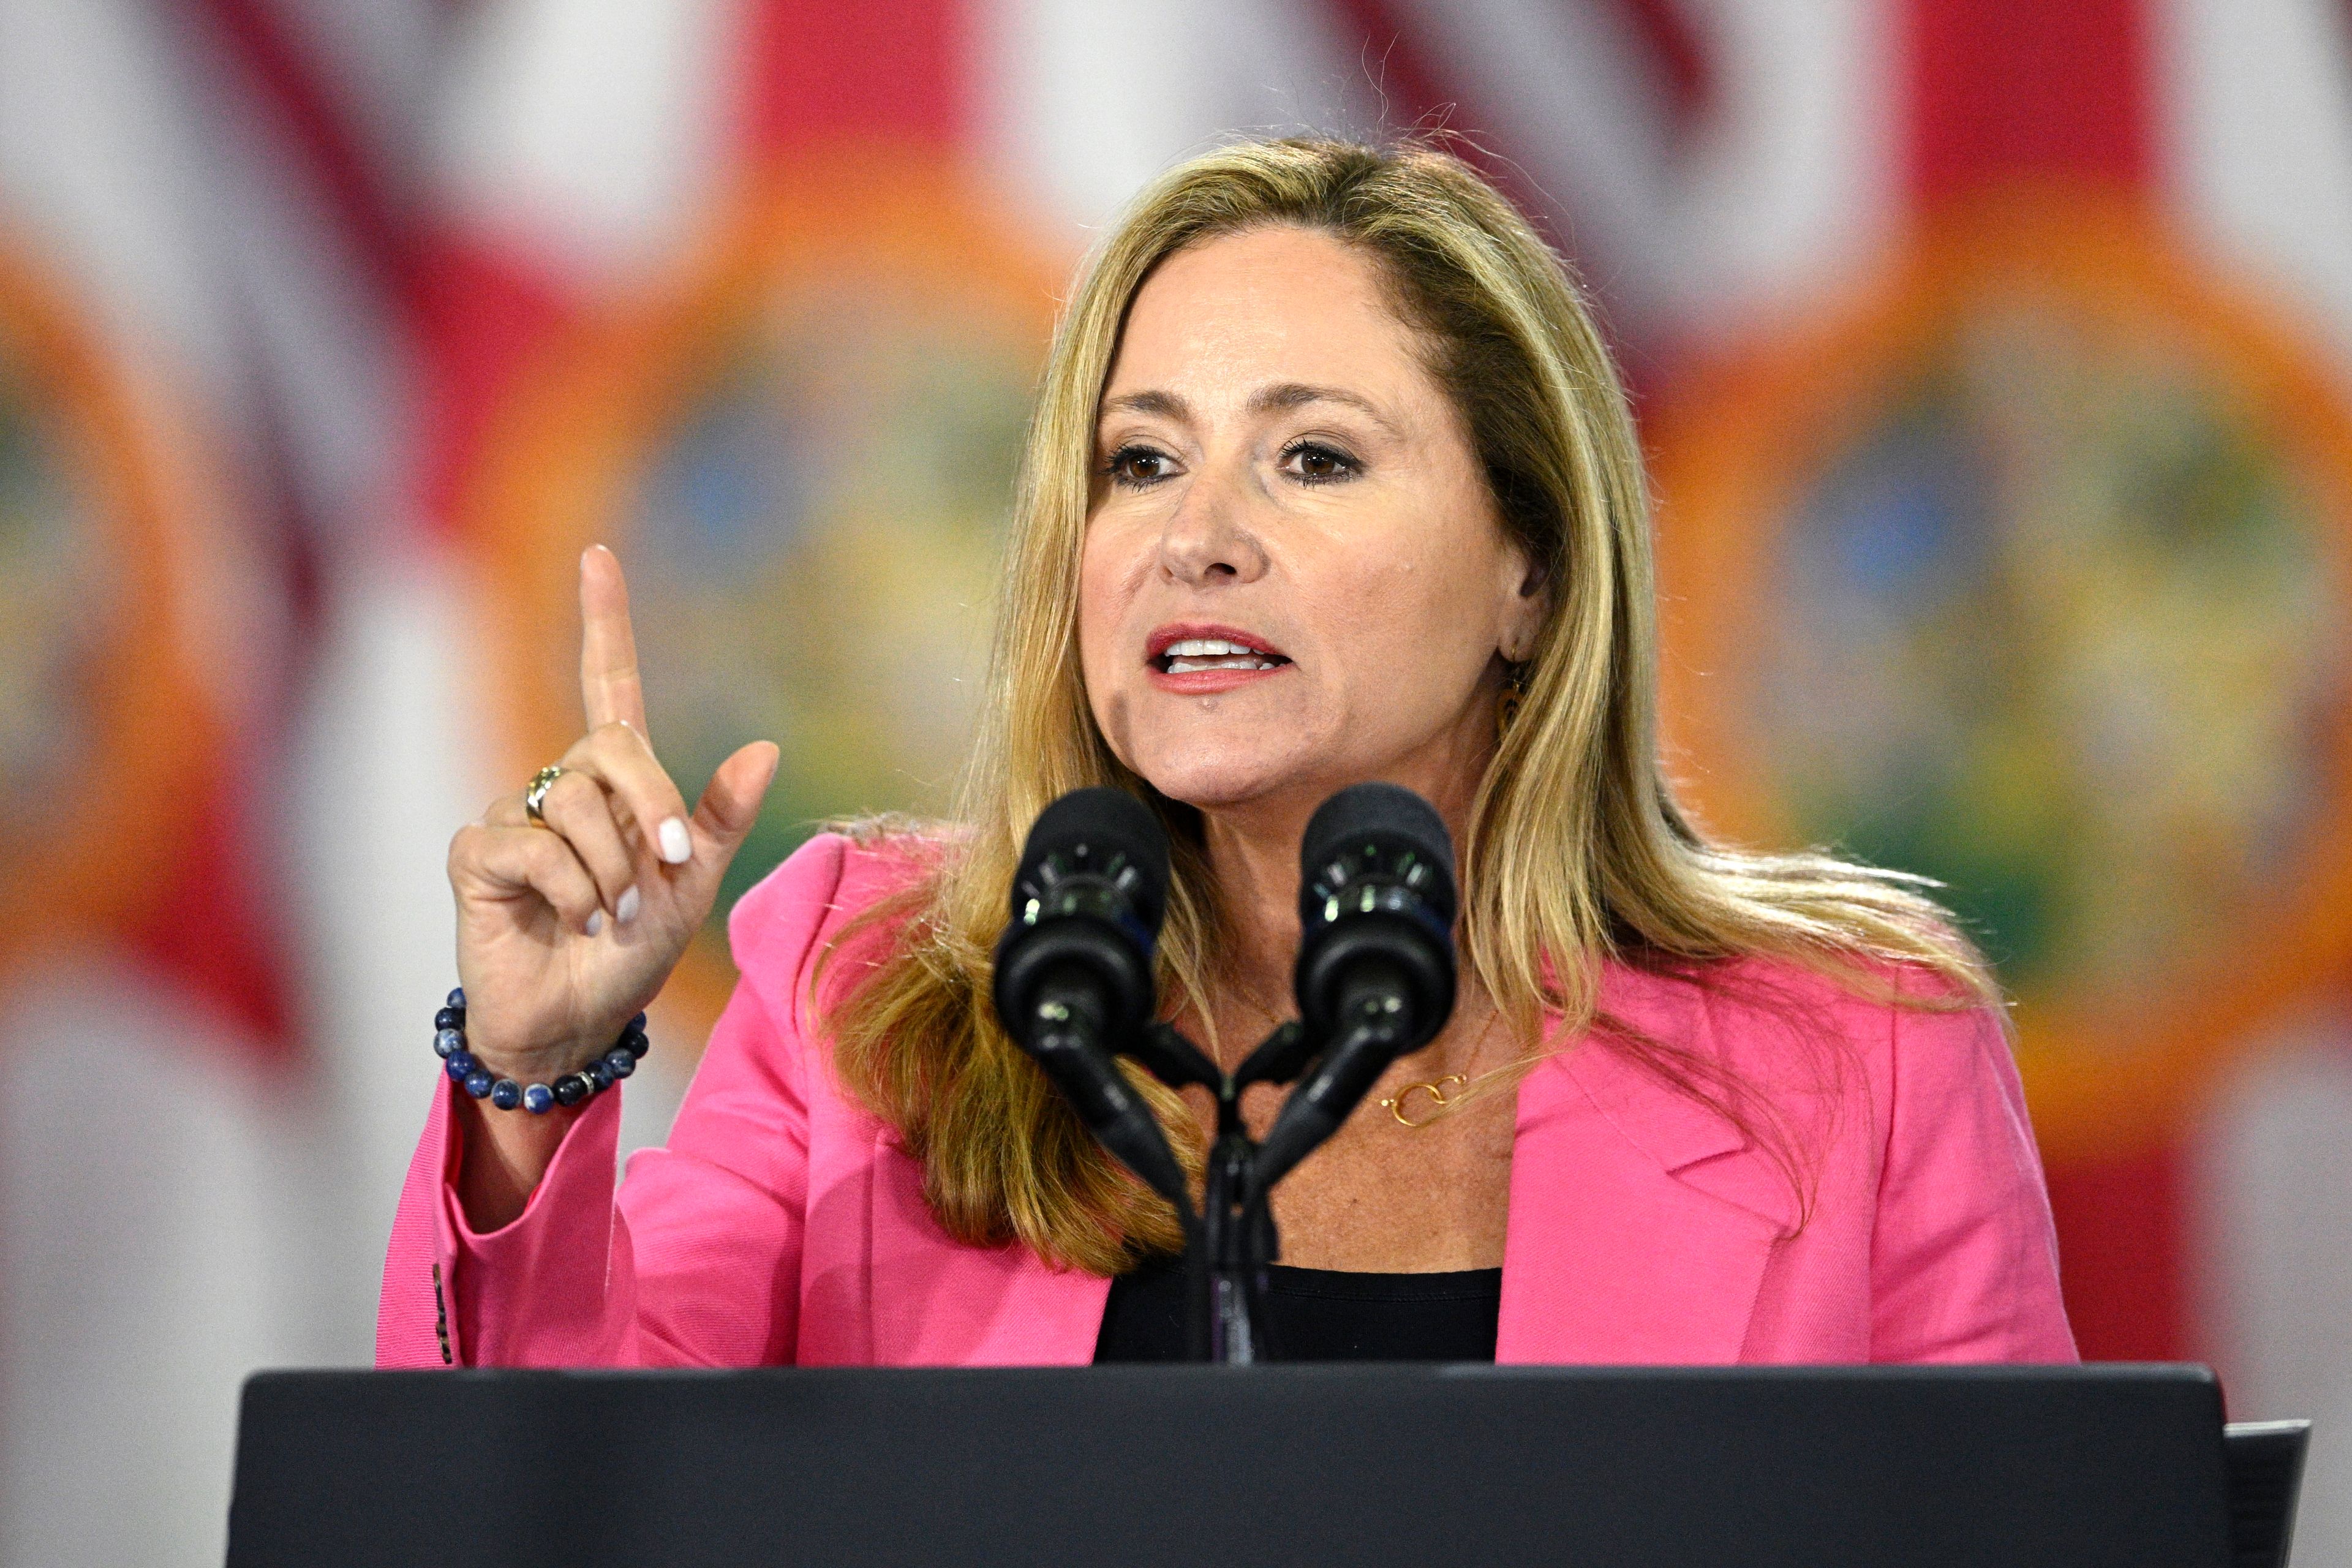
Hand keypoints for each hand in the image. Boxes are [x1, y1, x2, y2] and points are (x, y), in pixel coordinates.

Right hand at [446, 545, 778, 1079]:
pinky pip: (532, 846)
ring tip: (610, 915)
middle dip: (652, 808)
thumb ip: (721, 818)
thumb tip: (765, 748)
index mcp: (617, 783)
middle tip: (663, 872)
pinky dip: (570, 889)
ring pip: (574, 803)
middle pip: (610, 748)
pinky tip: (572, 920)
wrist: (580, 1019)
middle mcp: (560, 784)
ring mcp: (513, 815)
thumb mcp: (694, 884)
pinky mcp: (477, 855)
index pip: (610, 683)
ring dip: (611, 870)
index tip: (597, 558)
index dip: (605, 620)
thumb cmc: (632, 950)